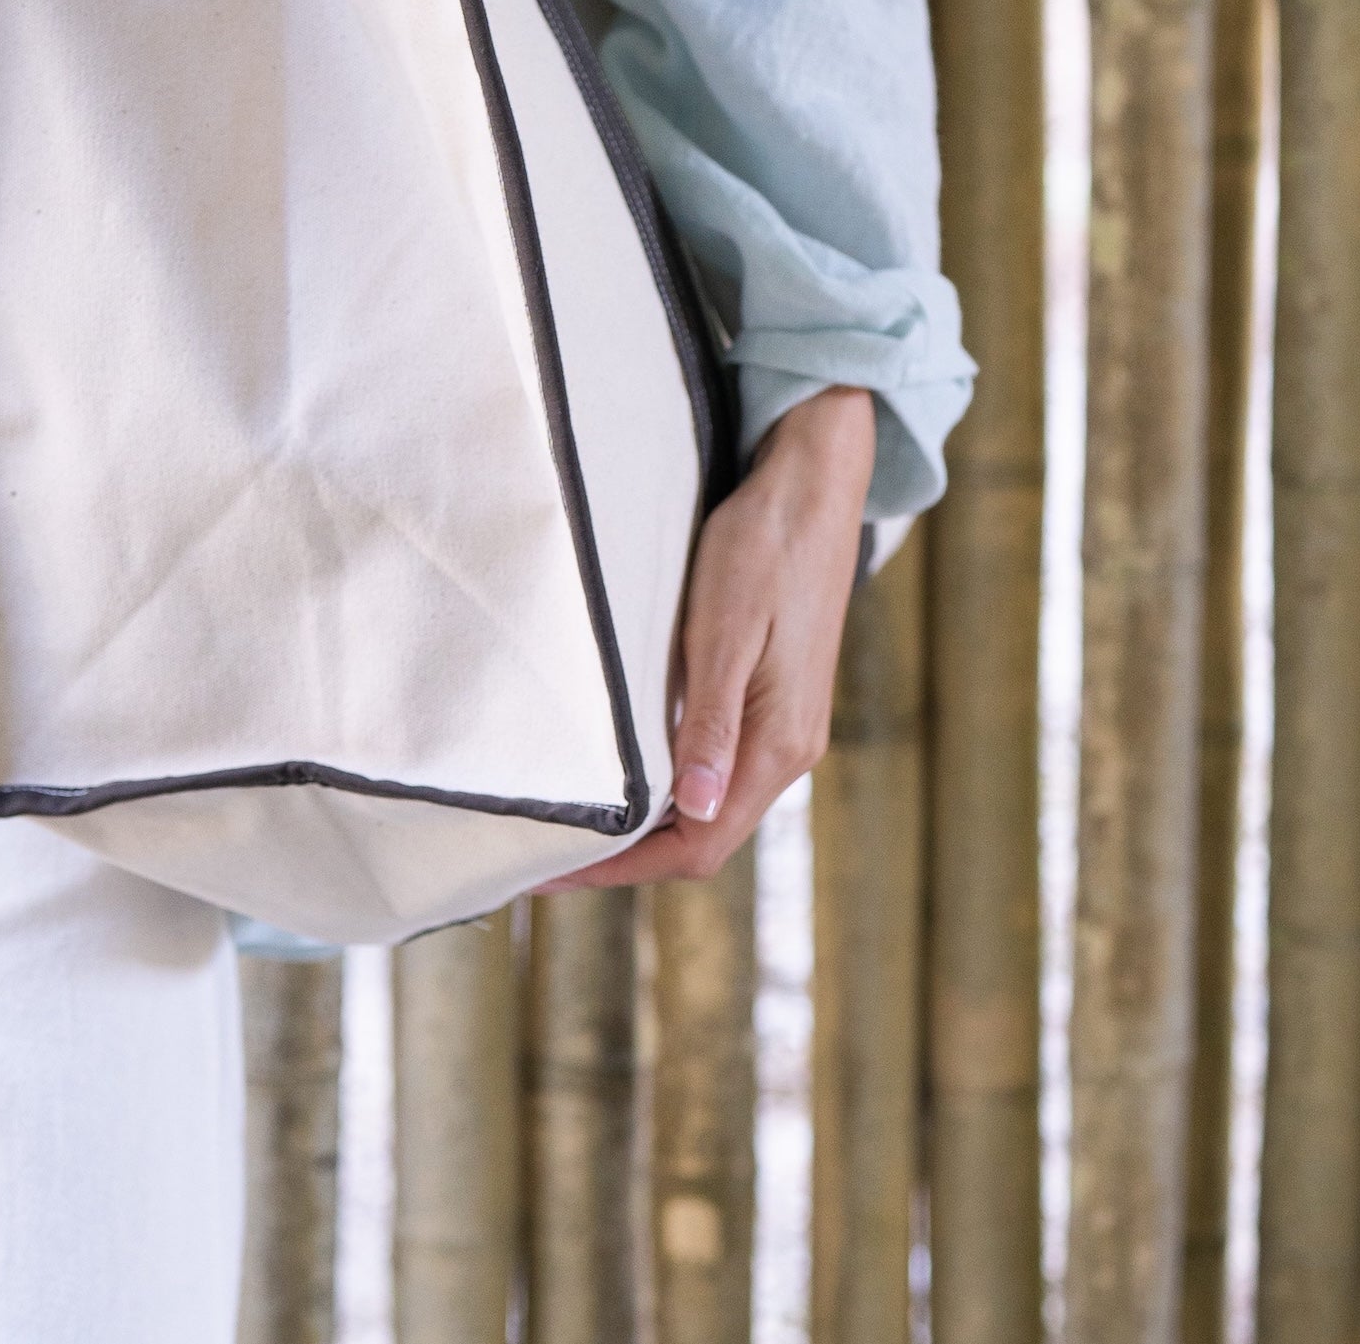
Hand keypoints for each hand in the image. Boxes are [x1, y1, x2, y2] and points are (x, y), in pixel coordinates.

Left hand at [540, 384, 876, 890]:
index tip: (556, 871)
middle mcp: (789, 750)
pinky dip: (671, 789)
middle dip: (628, 858)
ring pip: (710, 808)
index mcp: (779, 743)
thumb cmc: (762, 549)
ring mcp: (785, 727)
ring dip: (648, 827)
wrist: (811, 488)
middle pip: (704, 838)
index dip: (624, 868)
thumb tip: (697, 812)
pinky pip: (719, 769)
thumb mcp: (726, 630)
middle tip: (548, 856)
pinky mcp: (774, 700)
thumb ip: (713, 724)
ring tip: (578, 825)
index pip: (698, 846)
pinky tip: (631, 773)